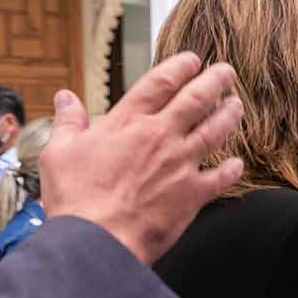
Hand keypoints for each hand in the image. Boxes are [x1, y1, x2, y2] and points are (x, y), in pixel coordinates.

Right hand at [42, 52, 243, 265]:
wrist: (98, 238)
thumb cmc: (76, 197)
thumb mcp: (60, 151)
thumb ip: (68, 121)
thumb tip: (65, 97)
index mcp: (127, 123)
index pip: (160, 83)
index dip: (179, 67)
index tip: (192, 60)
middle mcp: (160, 137)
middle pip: (196, 100)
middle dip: (215, 81)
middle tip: (227, 72)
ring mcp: (180, 164)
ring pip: (214, 131)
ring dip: (229, 116)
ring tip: (237, 105)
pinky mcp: (193, 193)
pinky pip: (220, 177)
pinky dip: (231, 169)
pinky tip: (237, 163)